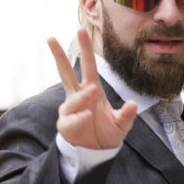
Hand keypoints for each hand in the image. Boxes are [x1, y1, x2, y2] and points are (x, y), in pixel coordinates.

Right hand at [47, 29, 136, 148]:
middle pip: (66, 73)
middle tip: (51, 39)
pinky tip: (88, 115)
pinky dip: (80, 117)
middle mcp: (78, 97)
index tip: (80, 31)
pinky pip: (71, 119)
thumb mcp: (121, 124)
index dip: (85, 49)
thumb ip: (127, 114)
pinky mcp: (66, 126)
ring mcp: (70, 110)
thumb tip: (133, 104)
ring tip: (93, 90)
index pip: (87, 66)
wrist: (96, 152)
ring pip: (72, 99)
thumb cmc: (106, 132)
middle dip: (59, 56)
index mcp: (91, 90)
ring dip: (83, 95)